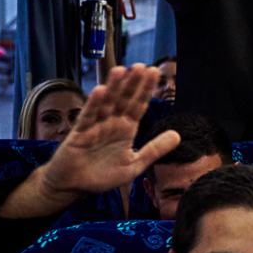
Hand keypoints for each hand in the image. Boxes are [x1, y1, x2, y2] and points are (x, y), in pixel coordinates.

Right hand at [39, 65, 179, 199]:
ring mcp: (96, 125)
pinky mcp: (80, 132)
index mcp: (126, 129)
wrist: (74, 185)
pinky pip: (88, 116)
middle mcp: (112, 123)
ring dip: (113, 87)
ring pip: (106, 103)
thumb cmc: (102, 175)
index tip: (154, 72)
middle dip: (132, 83)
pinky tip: (100, 90)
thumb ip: (155, 149)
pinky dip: (93, 104)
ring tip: (121, 70)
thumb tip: (178, 135)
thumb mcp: (135, 164)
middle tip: (142, 66)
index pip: (138, 105)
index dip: (146, 89)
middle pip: (124, 99)